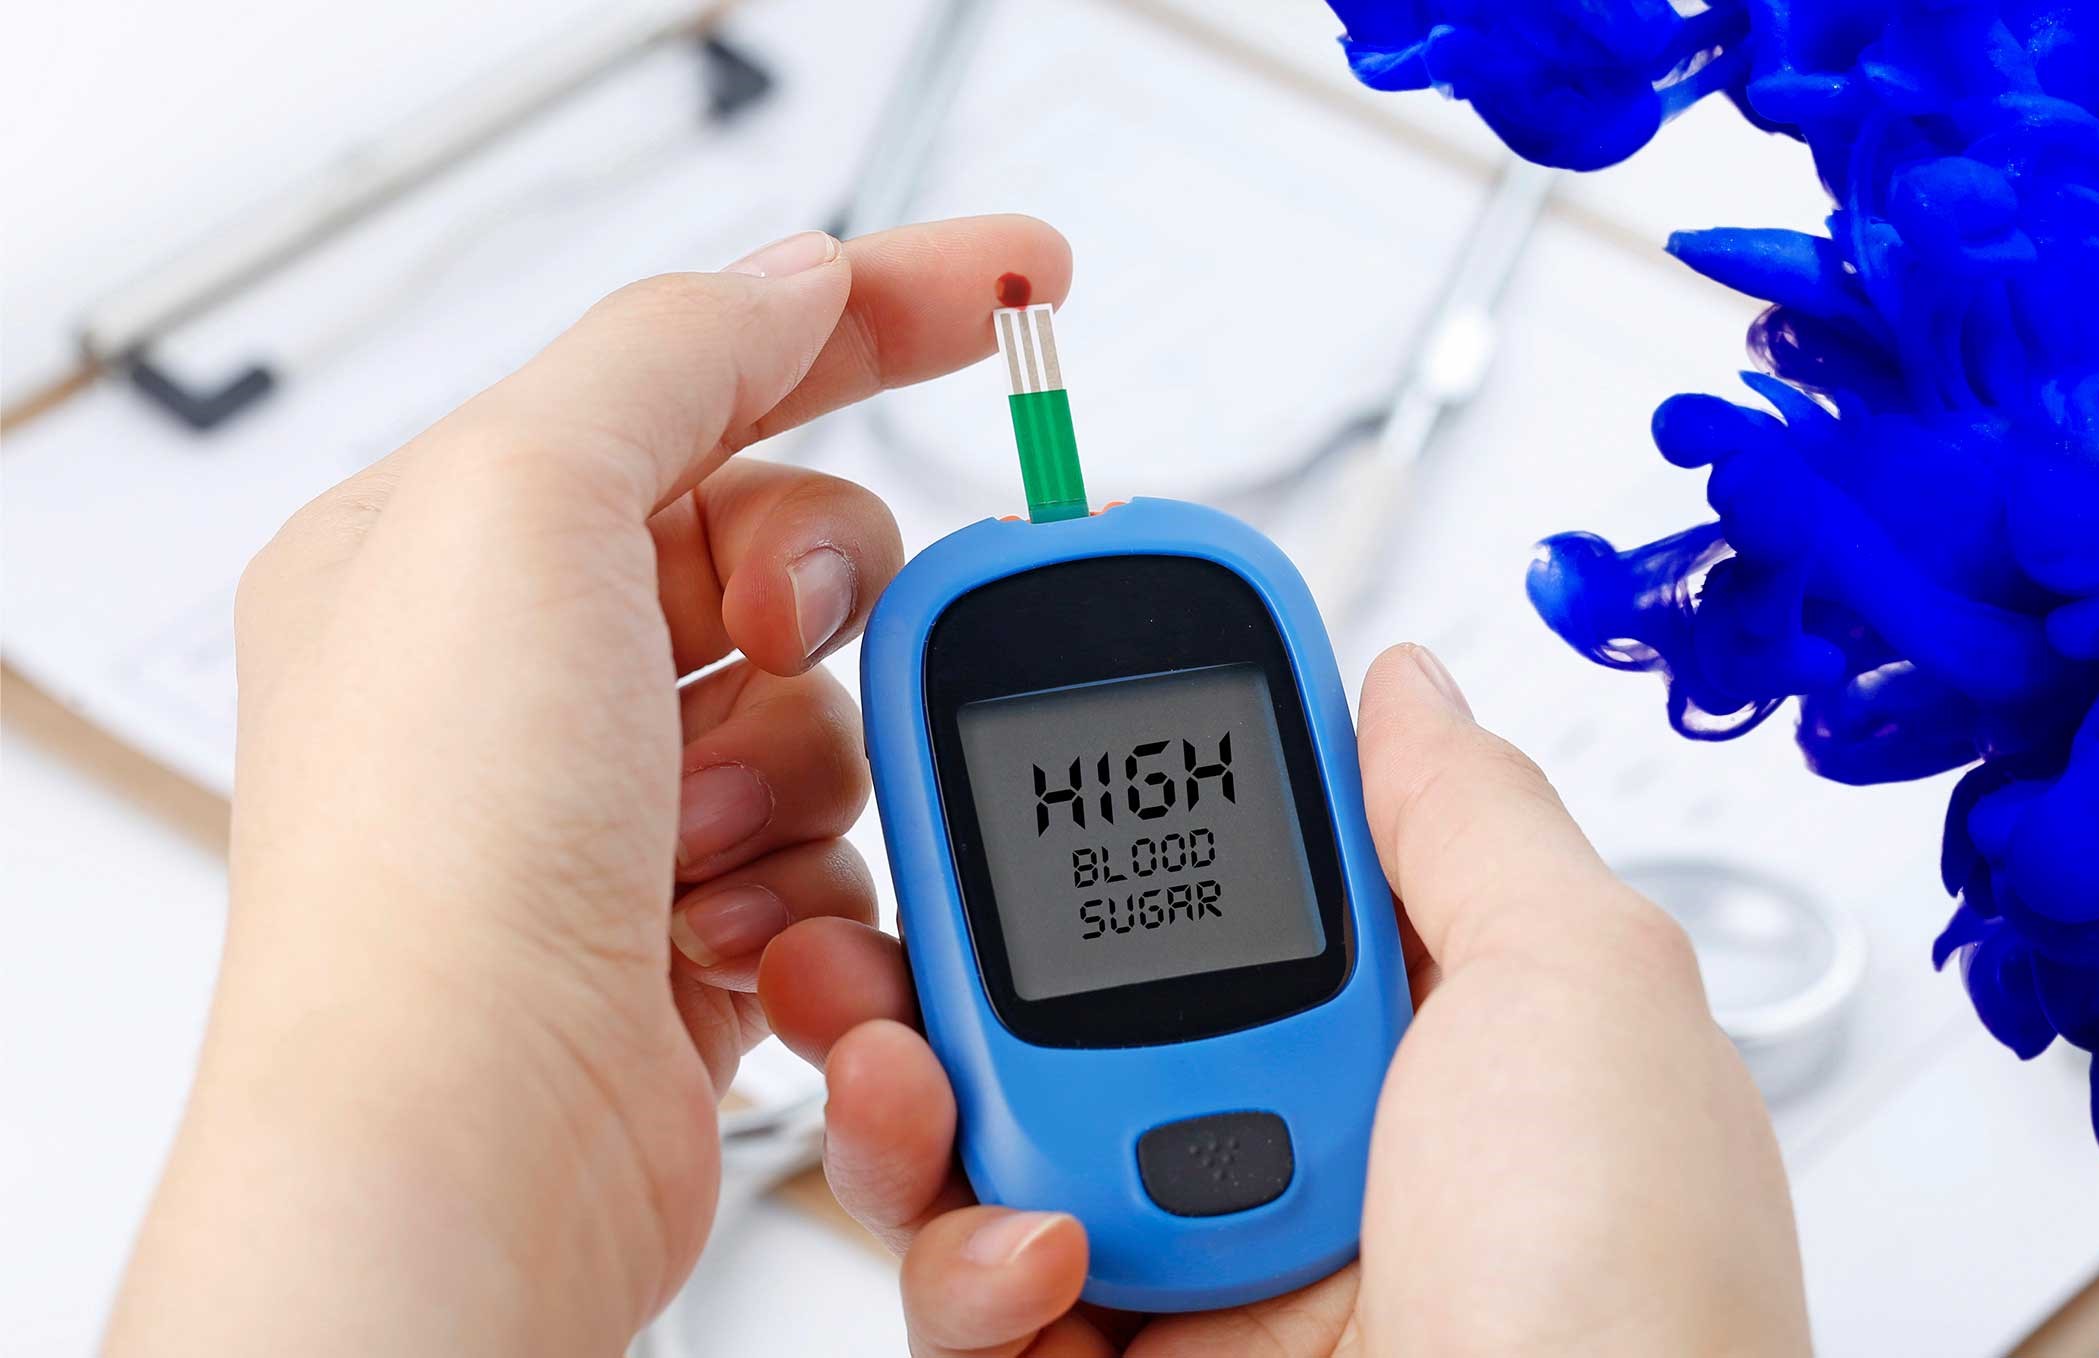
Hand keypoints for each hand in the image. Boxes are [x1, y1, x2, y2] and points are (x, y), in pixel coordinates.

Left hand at [108, 219, 1070, 1356]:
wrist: (473, 1149)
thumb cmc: (437, 861)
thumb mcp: (523, 506)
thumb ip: (672, 355)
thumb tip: (795, 277)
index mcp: (452, 539)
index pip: (700, 368)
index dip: (874, 310)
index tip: (1021, 286)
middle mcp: (524, 672)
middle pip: (785, 544)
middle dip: (817, 595)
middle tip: (774, 634)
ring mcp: (608, 807)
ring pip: (832, 710)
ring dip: (805, 770)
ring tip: (706, 838)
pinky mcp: (683, 927)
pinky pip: (837, 848)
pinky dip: (811, 885)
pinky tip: (726, 932)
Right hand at [760, 645, 1811, 1355]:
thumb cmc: (1631, 1300)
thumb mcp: (1580, 988)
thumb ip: (1466, 819)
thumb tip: (1402, 686)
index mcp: (1435, 1030)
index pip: (1249, 869)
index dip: (1133, 790)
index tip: (1021, 720)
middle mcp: (1321, 1143)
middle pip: (1080, 1003)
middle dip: (953, 945)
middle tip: (876, 905)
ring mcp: (1221, 1273)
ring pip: (997, 1150)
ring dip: (916, 1098)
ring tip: (904, 1073)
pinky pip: (985, 1301)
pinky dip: (969, 1270)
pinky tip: (1035, 1257)